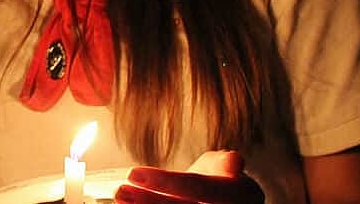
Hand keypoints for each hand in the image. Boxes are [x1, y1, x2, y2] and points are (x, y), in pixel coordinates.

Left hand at [114, 150, 263, 202]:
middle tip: (120, 190)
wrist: (228, 203)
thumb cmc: (220, 182)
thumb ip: (221, 163)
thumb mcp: (223, 166)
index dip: (165, 181)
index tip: (133, 173)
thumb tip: (234, 160)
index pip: (197, 187)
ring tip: (122, 198)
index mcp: (239, 195)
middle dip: (149, 202)